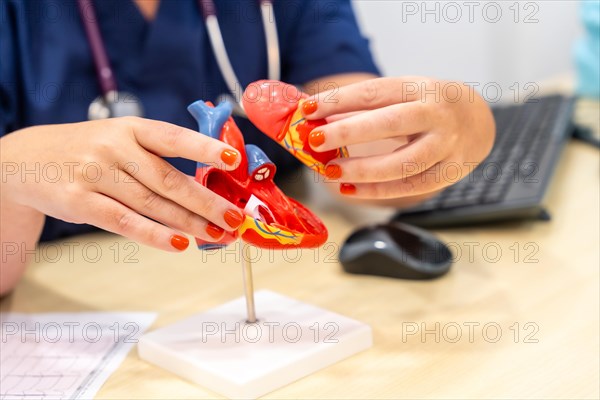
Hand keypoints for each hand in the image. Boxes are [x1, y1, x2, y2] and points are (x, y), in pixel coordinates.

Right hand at [1, 117, 244, 250]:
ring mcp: (95, 174)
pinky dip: (154, 235)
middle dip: (207, 201)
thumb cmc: (89, 150)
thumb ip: (156, 157)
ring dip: (189, 223)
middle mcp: (114, 147)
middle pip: (169, 179)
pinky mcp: (80, 202)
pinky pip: (124, 222)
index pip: (173, 137)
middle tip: (236, 218)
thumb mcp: (120, 138)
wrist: (26, 159)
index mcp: (131, 128)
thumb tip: (205, 187)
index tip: (234, 161)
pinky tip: (179, 244)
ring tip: (218, 235)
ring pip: (152, 203)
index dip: (206, 148)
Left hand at [301, 76, 495, 198]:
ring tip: (330, 171)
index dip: (339, 100)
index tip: (308, 109)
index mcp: (419, 87)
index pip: (374, 93)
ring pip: (403, 162)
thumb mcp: (401, 94)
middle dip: (349, 132)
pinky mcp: (449, 172)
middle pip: (391, 123)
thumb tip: (317, 118)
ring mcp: (446, 145)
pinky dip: (376, 191)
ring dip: (362, 169)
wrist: (477, 121)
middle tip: (316, 140)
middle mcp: (435, 114)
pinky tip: (349, 189)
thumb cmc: (427, 105)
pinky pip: (410, 186)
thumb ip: (365, 106)